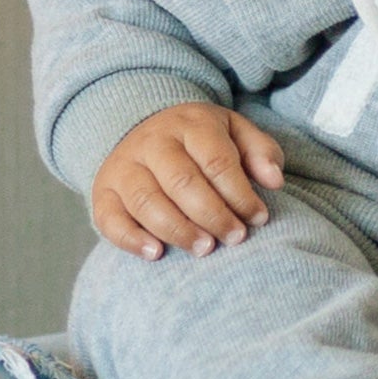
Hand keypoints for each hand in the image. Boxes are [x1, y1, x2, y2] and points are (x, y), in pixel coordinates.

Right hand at [91, 103, 285, 259]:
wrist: (144, 128)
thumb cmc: (202, 140)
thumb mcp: (235, 132)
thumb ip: (261, 152)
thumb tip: (274, 181)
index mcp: (191, 124)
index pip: (217, 161)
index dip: (240, 193)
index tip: (259, 217)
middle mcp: (153, 142)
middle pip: (182, 182)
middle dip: (213, 215)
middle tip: (235, 238)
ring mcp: (124, 167)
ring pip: (147, 201)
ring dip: (178, 230)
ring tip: (205, 248)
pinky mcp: (103, 192)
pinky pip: (110, 219)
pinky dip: (132, 240)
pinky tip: (156, 254)